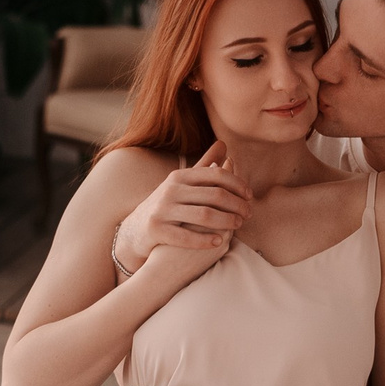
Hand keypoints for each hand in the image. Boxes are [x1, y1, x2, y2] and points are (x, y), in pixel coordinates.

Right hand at [116, 142, 249, 274]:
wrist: (134, 230)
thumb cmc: (167, 205)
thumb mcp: (183, 183)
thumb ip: (204, 165)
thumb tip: (223, 143)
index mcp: (180, 177)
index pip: (217, 176)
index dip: (238, 185)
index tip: (250, 196)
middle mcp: (171, 190)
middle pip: (215, 195)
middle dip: (237, 205)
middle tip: (248, 214)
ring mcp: (162, 210)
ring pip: (204, 215)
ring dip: (227, 221)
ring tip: (238, 226)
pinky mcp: (156, 229)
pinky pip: (186, 237)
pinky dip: (205, 240)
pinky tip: (218, 242)